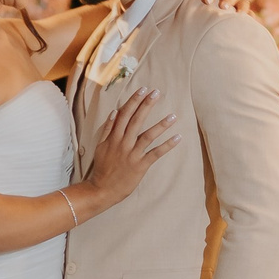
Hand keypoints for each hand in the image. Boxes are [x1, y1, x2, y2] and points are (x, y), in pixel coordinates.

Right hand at [83, 89, 177, 208]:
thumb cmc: (103, 168)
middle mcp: (123, 143)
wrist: (102, 189)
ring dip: (161, 125)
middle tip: (156, 93)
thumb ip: (108, 129)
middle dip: (146, 105)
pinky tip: (177, 137)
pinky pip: (156, 153)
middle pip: (136, 120)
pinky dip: (167, 145)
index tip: (143, 89)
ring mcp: (132, 154)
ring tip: (173, 115)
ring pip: (148, 136)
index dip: (134, 101)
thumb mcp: (101, 146)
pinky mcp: (140, 166)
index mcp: (114, 137)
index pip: (124, 114)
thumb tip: (115, 112)